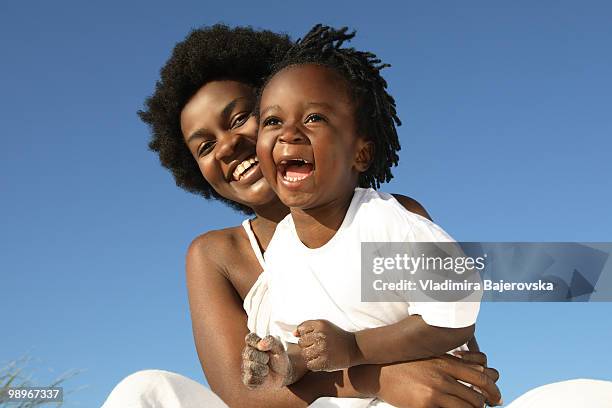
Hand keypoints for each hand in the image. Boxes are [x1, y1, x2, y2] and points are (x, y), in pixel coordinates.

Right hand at [241, 333, 292, 388]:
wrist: (283, 374)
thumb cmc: (278, 358)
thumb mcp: (279, 347)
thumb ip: (271, 341)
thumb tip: (261, 345)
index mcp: (253, 343)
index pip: (250, 338)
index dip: (258, 342)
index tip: (266, 347)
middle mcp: (246, 354)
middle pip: (250, 354)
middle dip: (264, 358)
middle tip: (268, 360)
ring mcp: (245, 367)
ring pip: (251, 368)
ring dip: (264, 369)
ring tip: (267, 369)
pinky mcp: (247, 380)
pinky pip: (251, 379)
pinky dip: (262, 379)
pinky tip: (265, 377)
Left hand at [295, 319, 359, 371]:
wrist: (354, 347)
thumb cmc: (336, 336)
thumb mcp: (324, 326)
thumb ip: (308, 327)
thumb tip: (293, 333)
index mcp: (320, 324)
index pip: (301, 330)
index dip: (306, 335)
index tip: (314, 337)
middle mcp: (321, 336)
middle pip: (301, 342)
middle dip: (307, 345)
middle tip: (318, 346)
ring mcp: (323, 349)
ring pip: (304, 354)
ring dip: (310, 355)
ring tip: (319, 353)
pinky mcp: (324, 362)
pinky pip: (310, 364)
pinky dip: (314, 364)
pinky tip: (321, 360)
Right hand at [374, 354, 501, 407]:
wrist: (379, 372)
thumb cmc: (408, 362)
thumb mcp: (433, 356)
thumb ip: (457, 360)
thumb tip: (485, 369)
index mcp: (446, 362)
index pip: (482, 377)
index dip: (494, 390)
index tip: (496, 397)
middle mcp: (442, 376)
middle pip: (477, 396)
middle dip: (485, 405)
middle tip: (486, 407)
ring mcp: (434, 392)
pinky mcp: (425, 406)